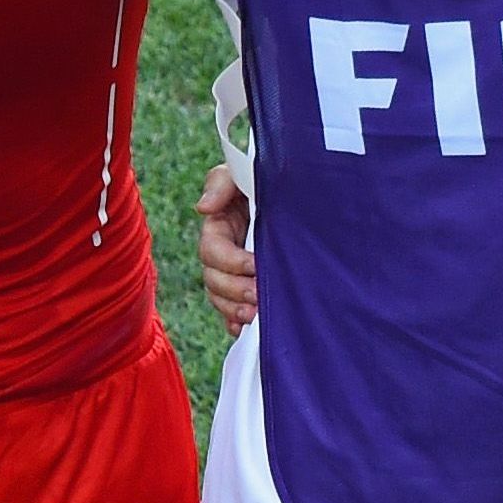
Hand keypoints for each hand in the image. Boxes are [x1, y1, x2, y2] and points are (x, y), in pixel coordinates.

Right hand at [193, 161, 259, 332]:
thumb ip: (221, 183)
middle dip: (234, 290)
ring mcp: (234, 272)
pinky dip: (236, 323)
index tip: (256, 265)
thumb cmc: (267, 179)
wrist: (299, 195)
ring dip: (235, 309)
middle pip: (214, 280)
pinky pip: (234, 311)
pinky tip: (247, 330)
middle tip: (257, 298)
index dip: (231, 261)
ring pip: (221, 298)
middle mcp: (224, 252)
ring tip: (254, 316)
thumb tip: (203, 208)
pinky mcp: (248, 286)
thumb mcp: (243, 172)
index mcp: (220, 227)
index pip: (213, 250)